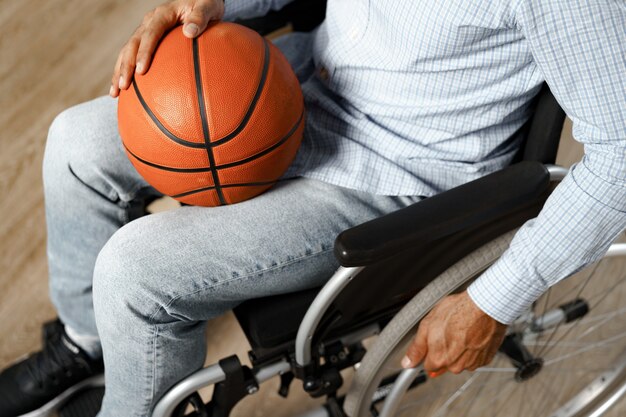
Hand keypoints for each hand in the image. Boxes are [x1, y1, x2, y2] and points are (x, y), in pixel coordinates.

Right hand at [109, 0, 224, 97]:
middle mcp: (149, 22)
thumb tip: (189, 32)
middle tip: (123, 86)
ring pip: (127, 51)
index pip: (150, 33)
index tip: (141, 70)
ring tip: (115, 92)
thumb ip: (200, 17)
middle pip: (132, 44)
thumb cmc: (206, 6)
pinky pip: (133, 56)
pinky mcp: (146, 41)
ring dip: (119, 71)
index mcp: (162, 14)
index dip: (144, 52)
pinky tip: (124, 91)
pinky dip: (126, 71)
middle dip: (125, 66)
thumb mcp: (208, 6)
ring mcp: (145, 31)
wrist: (200, 2)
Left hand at [401, 290, 506, 375]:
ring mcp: (472, 363)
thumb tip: (407, 362)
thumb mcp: (428, 324)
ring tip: (462, 330)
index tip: (433, 342)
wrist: (486, 306)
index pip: (428, 365)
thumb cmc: (458, 310)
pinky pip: (474, 357)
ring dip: (459, 349)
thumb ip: (417, 347)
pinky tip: (472, 334)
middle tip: (449, 331)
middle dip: (444, 350)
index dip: (429, 351)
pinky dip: (473, 348)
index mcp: (439, 359)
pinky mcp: (486, 359)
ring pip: (460, 360)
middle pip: (444, 363)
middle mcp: (456, 366)